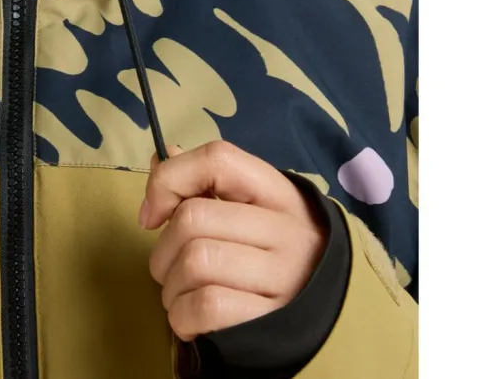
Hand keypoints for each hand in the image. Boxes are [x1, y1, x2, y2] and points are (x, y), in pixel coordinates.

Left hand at [141, 141, 327, 341]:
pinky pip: (207, 306)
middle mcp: (287, 230)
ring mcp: (285, 277)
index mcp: (277, 193)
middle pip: (193, 219)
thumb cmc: (271, 253)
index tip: (152, 215)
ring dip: (170, 286)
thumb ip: (202, 182)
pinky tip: (188, 319)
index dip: (169, 180)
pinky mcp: (274, 320)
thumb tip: (159, 159)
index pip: (218, 160)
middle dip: (162, 249)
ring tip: (179, 294)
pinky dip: (182, 316)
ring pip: (196, 263)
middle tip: (167, 268)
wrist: (327, 315)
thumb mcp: (248, 210)